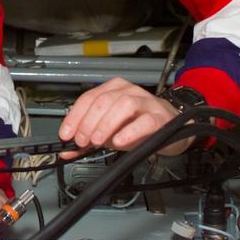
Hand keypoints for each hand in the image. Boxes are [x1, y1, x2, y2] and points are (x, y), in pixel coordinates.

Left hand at [58, 77, 192, 157]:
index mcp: (113, 89)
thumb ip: (88, 140)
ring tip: (98, 141)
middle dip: (88, 122)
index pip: (89, 98)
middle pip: (103, 100)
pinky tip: (119, 141)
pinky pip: (145, 121)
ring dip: (106, 124)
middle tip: (82, 141)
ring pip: (123, 105)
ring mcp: (146, 102)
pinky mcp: (160, 117)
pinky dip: (130, 131)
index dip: (75, 117)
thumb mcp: (110, 132)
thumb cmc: (140, 126)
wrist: (173, 128)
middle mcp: (129, 91)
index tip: (66, 135)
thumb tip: (67, 150)